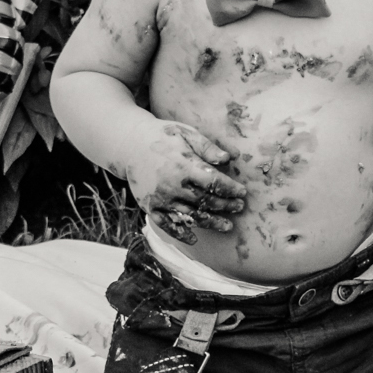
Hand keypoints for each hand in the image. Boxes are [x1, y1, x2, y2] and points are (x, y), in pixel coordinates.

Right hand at [125, 122, 248, 243]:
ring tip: (227, 226)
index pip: (213, 182)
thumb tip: (229, 159)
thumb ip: (207, 147)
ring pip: (191, 215)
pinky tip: (194, 239)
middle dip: (225, 205)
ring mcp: (160, 199)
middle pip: (205, 201)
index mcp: (183, 165)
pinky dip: (181, 234)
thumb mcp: (185, 133)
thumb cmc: (163, 136)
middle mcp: (172, 185)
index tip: (243, 192)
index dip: (230, 189)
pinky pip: (167, 225)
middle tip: (239, 207)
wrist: (129, 144)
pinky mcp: (150, 207)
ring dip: (211, 222)